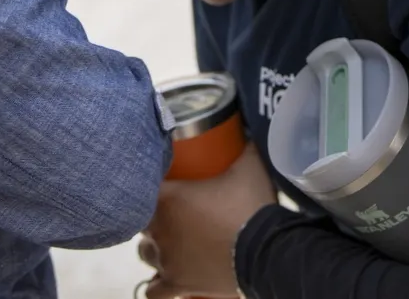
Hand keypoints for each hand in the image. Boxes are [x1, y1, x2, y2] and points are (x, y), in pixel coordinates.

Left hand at [138, 143, 276, 298]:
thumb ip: (243, 145)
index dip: (151, 183)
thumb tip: (248, 126)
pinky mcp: (177, 285)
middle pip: (142, 220)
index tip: (167, 181)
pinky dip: (157, 284)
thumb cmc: (253, 205)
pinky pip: (153, 291)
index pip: (142, 186)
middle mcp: (160, 230)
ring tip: (173, 240)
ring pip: (145, 252)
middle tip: (177, 209)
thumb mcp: (249, 166)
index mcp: (168, 199)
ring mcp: (166, 260)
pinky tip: (166, 277)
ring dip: (155, 245)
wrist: (267, 252)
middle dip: (155, 215)